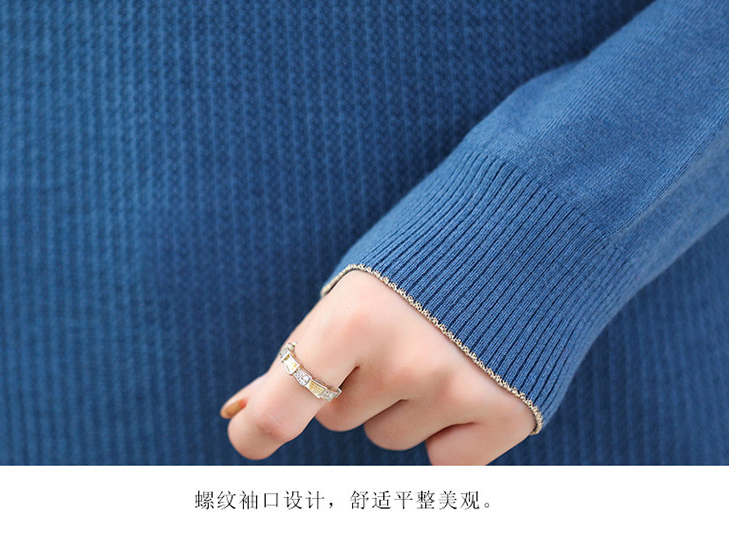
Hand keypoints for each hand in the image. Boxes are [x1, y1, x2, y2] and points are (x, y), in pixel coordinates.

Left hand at [221, 269, 535, 464]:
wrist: (527, 229)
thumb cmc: (423, 260)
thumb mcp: (356, 291)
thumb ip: (302, 355)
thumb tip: (240, 412)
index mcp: (355, 316)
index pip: (283, 406)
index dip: (258, 431)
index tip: (252, 438)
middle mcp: (405, 360)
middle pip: (340, 418)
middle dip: (356, 384)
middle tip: (398, 335)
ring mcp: (458, 391)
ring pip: (390, 438)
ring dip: (403, 406)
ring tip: (440, 347)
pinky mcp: (505, 414)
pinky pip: (444, 462)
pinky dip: (450, 433)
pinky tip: (472, 381)